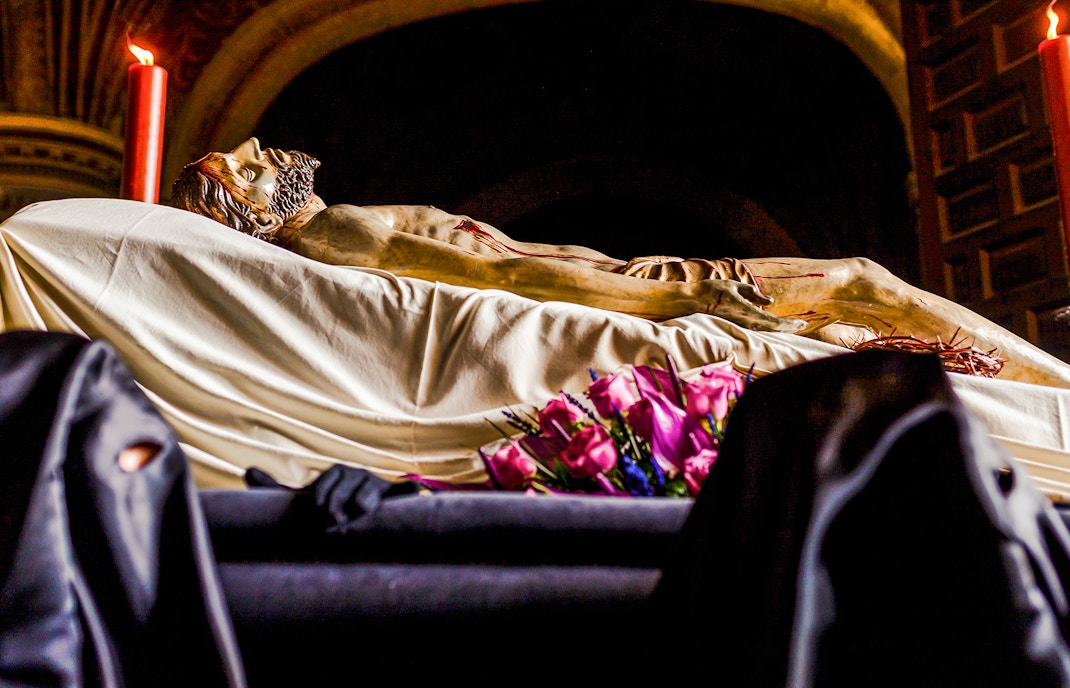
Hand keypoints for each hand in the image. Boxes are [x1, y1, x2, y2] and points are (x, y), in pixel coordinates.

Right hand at [689, 279, 806, 332]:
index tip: (802, 324)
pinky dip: (766, 326)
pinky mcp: (734, 324)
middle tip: (802, 326)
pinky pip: (755, 327)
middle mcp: (744, 322)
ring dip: (778, 328)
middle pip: (771, 328)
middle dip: (788, 327)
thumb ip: (753, 294)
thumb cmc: (711, 291)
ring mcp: (739, 325)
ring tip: (790, 326)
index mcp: (747, 312)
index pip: (773, 322)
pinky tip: (771, 324)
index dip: (789, 324)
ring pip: (764, 329)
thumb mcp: (735, 286)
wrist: (690, 302)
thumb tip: (770, 301)